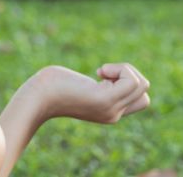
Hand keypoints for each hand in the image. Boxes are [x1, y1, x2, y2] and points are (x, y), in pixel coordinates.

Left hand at [33, 63, 149, 123]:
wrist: (37, 97)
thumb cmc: (52, 86)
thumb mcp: (82, 85)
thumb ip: (98, 85)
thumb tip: (109, 75)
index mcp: (109, 112)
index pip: (141, 99)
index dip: (129, 82)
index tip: (104, 77)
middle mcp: (114, 115)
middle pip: (145, 91)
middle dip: (130, 74)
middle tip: (103, 73)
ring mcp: (111, 109)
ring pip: (142, 84)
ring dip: (125, 69)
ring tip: (101, 71)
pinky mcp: (106, 100)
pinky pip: (132, 80)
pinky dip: (120, 68)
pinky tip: (99, 71)